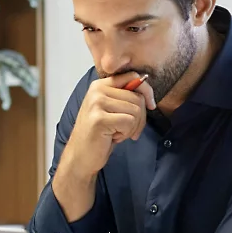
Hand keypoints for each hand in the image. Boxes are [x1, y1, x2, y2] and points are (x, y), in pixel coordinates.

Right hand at [51, 72, 156, 221]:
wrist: (81, 156)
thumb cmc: (99, 134)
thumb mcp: (112, 110)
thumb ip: (126, 97)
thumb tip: (148, 94)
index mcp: (100, 85)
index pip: (133, 76)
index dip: (146, 91)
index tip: (151, 105)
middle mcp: (97, 90)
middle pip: (137, 97)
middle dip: (140, 118)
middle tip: (126, 130)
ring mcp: (96, 103)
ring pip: (135, 111)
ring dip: (131, 127)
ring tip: (117, 133)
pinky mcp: (99, 119)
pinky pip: (129, 122)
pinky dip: (126, 133)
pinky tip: (113, 137)